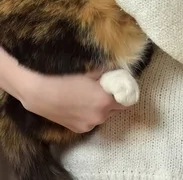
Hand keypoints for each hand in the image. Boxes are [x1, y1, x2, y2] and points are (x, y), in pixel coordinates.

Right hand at [0, 48, 123, 132]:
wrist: (38, 92)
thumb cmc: (64, 77)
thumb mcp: (90, 71)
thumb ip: (107, 72)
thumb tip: (117, 69)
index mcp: (105, 101)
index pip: (127, 100)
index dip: (125, 91)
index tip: (121, 84)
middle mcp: (100, 117)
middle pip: (116, 109)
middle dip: (113, 98)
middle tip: (105, 87)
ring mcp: (88, 125)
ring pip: (103, 115)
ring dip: (101, 106)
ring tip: (90, 94)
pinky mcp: (77, 129)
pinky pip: (91, 120)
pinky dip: (91, 113)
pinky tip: (80, 103)